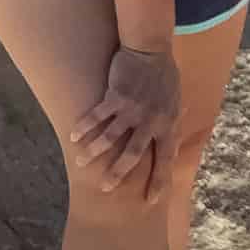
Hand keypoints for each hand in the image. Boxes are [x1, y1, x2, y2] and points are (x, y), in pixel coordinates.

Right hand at [69, 43, 180, 200]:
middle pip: (134, 154)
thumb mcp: (175, 101)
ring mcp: (132, 108)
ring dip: (94, 152)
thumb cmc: (163, 75)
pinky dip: (85, 127)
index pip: (166, 158)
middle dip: (119, 173)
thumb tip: (171, 139)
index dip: (159, 180)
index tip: (151, 201)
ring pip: (110, 137)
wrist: (151, 48)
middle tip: (106, 188)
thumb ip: (170, 121)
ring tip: (82, 164)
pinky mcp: (116, 96)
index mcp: (168, 123)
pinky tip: (74, 137)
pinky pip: (97, 116)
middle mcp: (151, 120)